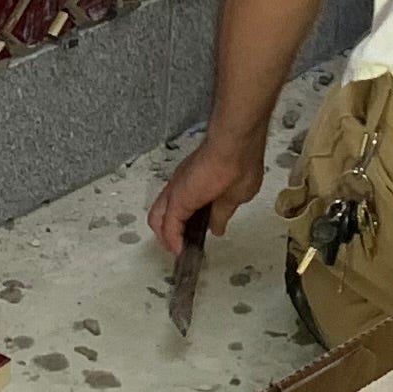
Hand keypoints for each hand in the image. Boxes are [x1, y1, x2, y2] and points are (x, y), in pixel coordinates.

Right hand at [147, 137, 261, 252]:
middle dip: (164, 236)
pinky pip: (173, 192)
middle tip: (180, 247)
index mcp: (183, 198)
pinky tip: (194, 211)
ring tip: (185, 232)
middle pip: (156, 217)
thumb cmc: (235, 166)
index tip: (184, 254)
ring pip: (162, 203)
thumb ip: (220, 216)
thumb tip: (215, 228)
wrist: (236, 138)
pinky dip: (176, 207)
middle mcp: (176, 187)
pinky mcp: (187, 169)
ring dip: (168, 220)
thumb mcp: (232, 200)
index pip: (169, 228)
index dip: (175, 244)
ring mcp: (180, 177)